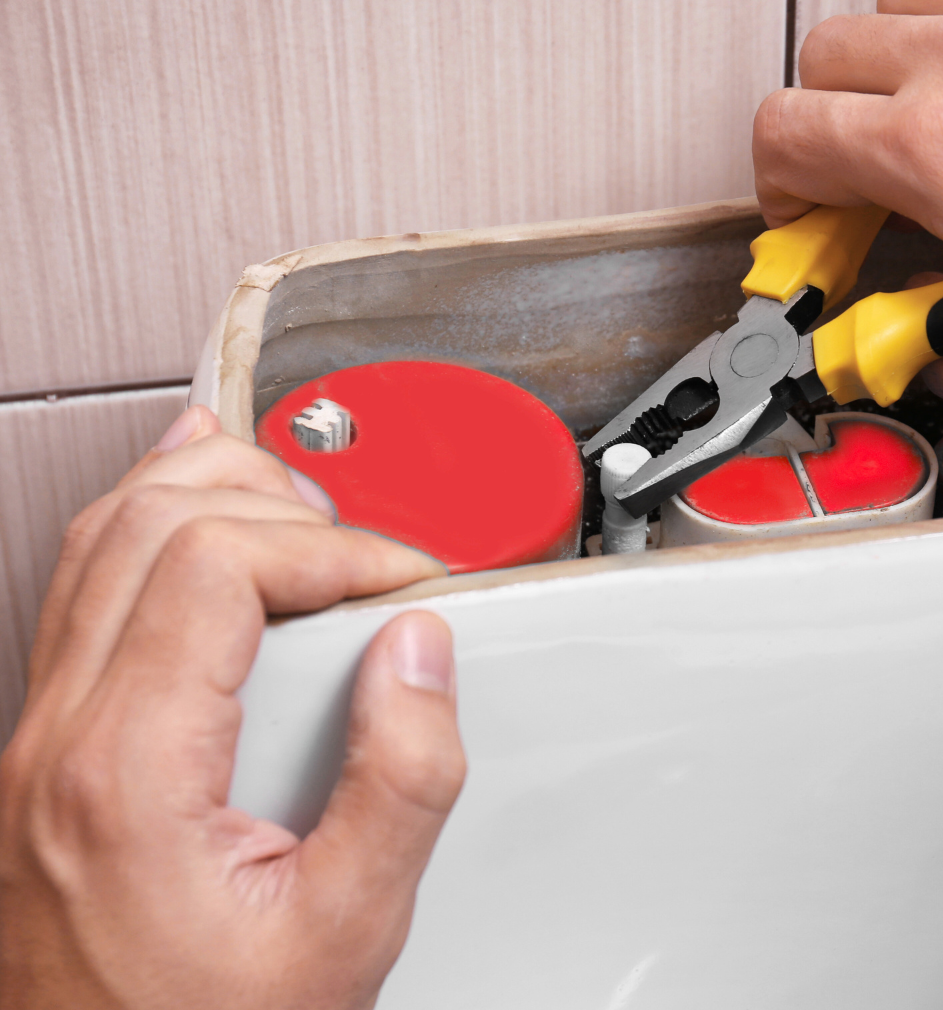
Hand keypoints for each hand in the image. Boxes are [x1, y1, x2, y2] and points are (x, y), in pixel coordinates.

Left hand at [0, 406, 463, 1008]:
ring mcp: (35, 746)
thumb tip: (418, 656)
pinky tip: (198, 522)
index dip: (333, 546)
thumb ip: (400, 785)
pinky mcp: (43, 761)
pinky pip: (81, 598)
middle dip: (276, 500)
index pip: (217, 565)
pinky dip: (148, 534)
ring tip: (301, 513)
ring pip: (94, 542)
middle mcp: (57, 742)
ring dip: (205, 496)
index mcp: (125, 773)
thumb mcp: (345, 932)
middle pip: (144, 523)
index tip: (405, 586)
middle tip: (365, 550)